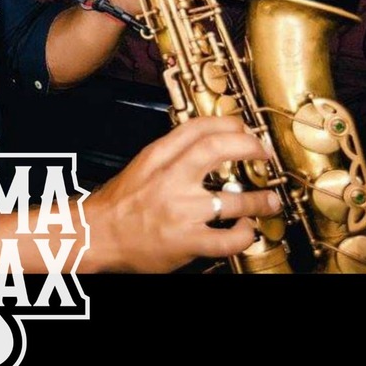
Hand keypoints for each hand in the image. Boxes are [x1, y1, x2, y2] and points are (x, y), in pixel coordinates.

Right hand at [82, 116, 282, 272]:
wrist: (96, 235)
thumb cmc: (118, 204)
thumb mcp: (141, 166)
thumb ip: (170, 154)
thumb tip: (205, 144)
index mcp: (157, 157)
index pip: (197, 127)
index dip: (228, 124)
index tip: (244, 129)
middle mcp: (170, 179)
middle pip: (217, 149)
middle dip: (249, 147)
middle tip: (263, 153)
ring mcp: (180, 211)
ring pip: (234, 200)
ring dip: (260, 200)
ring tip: (269, 201)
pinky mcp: (186, 241)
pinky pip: (228, 239)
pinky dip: (245, 234)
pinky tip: (246, 230)